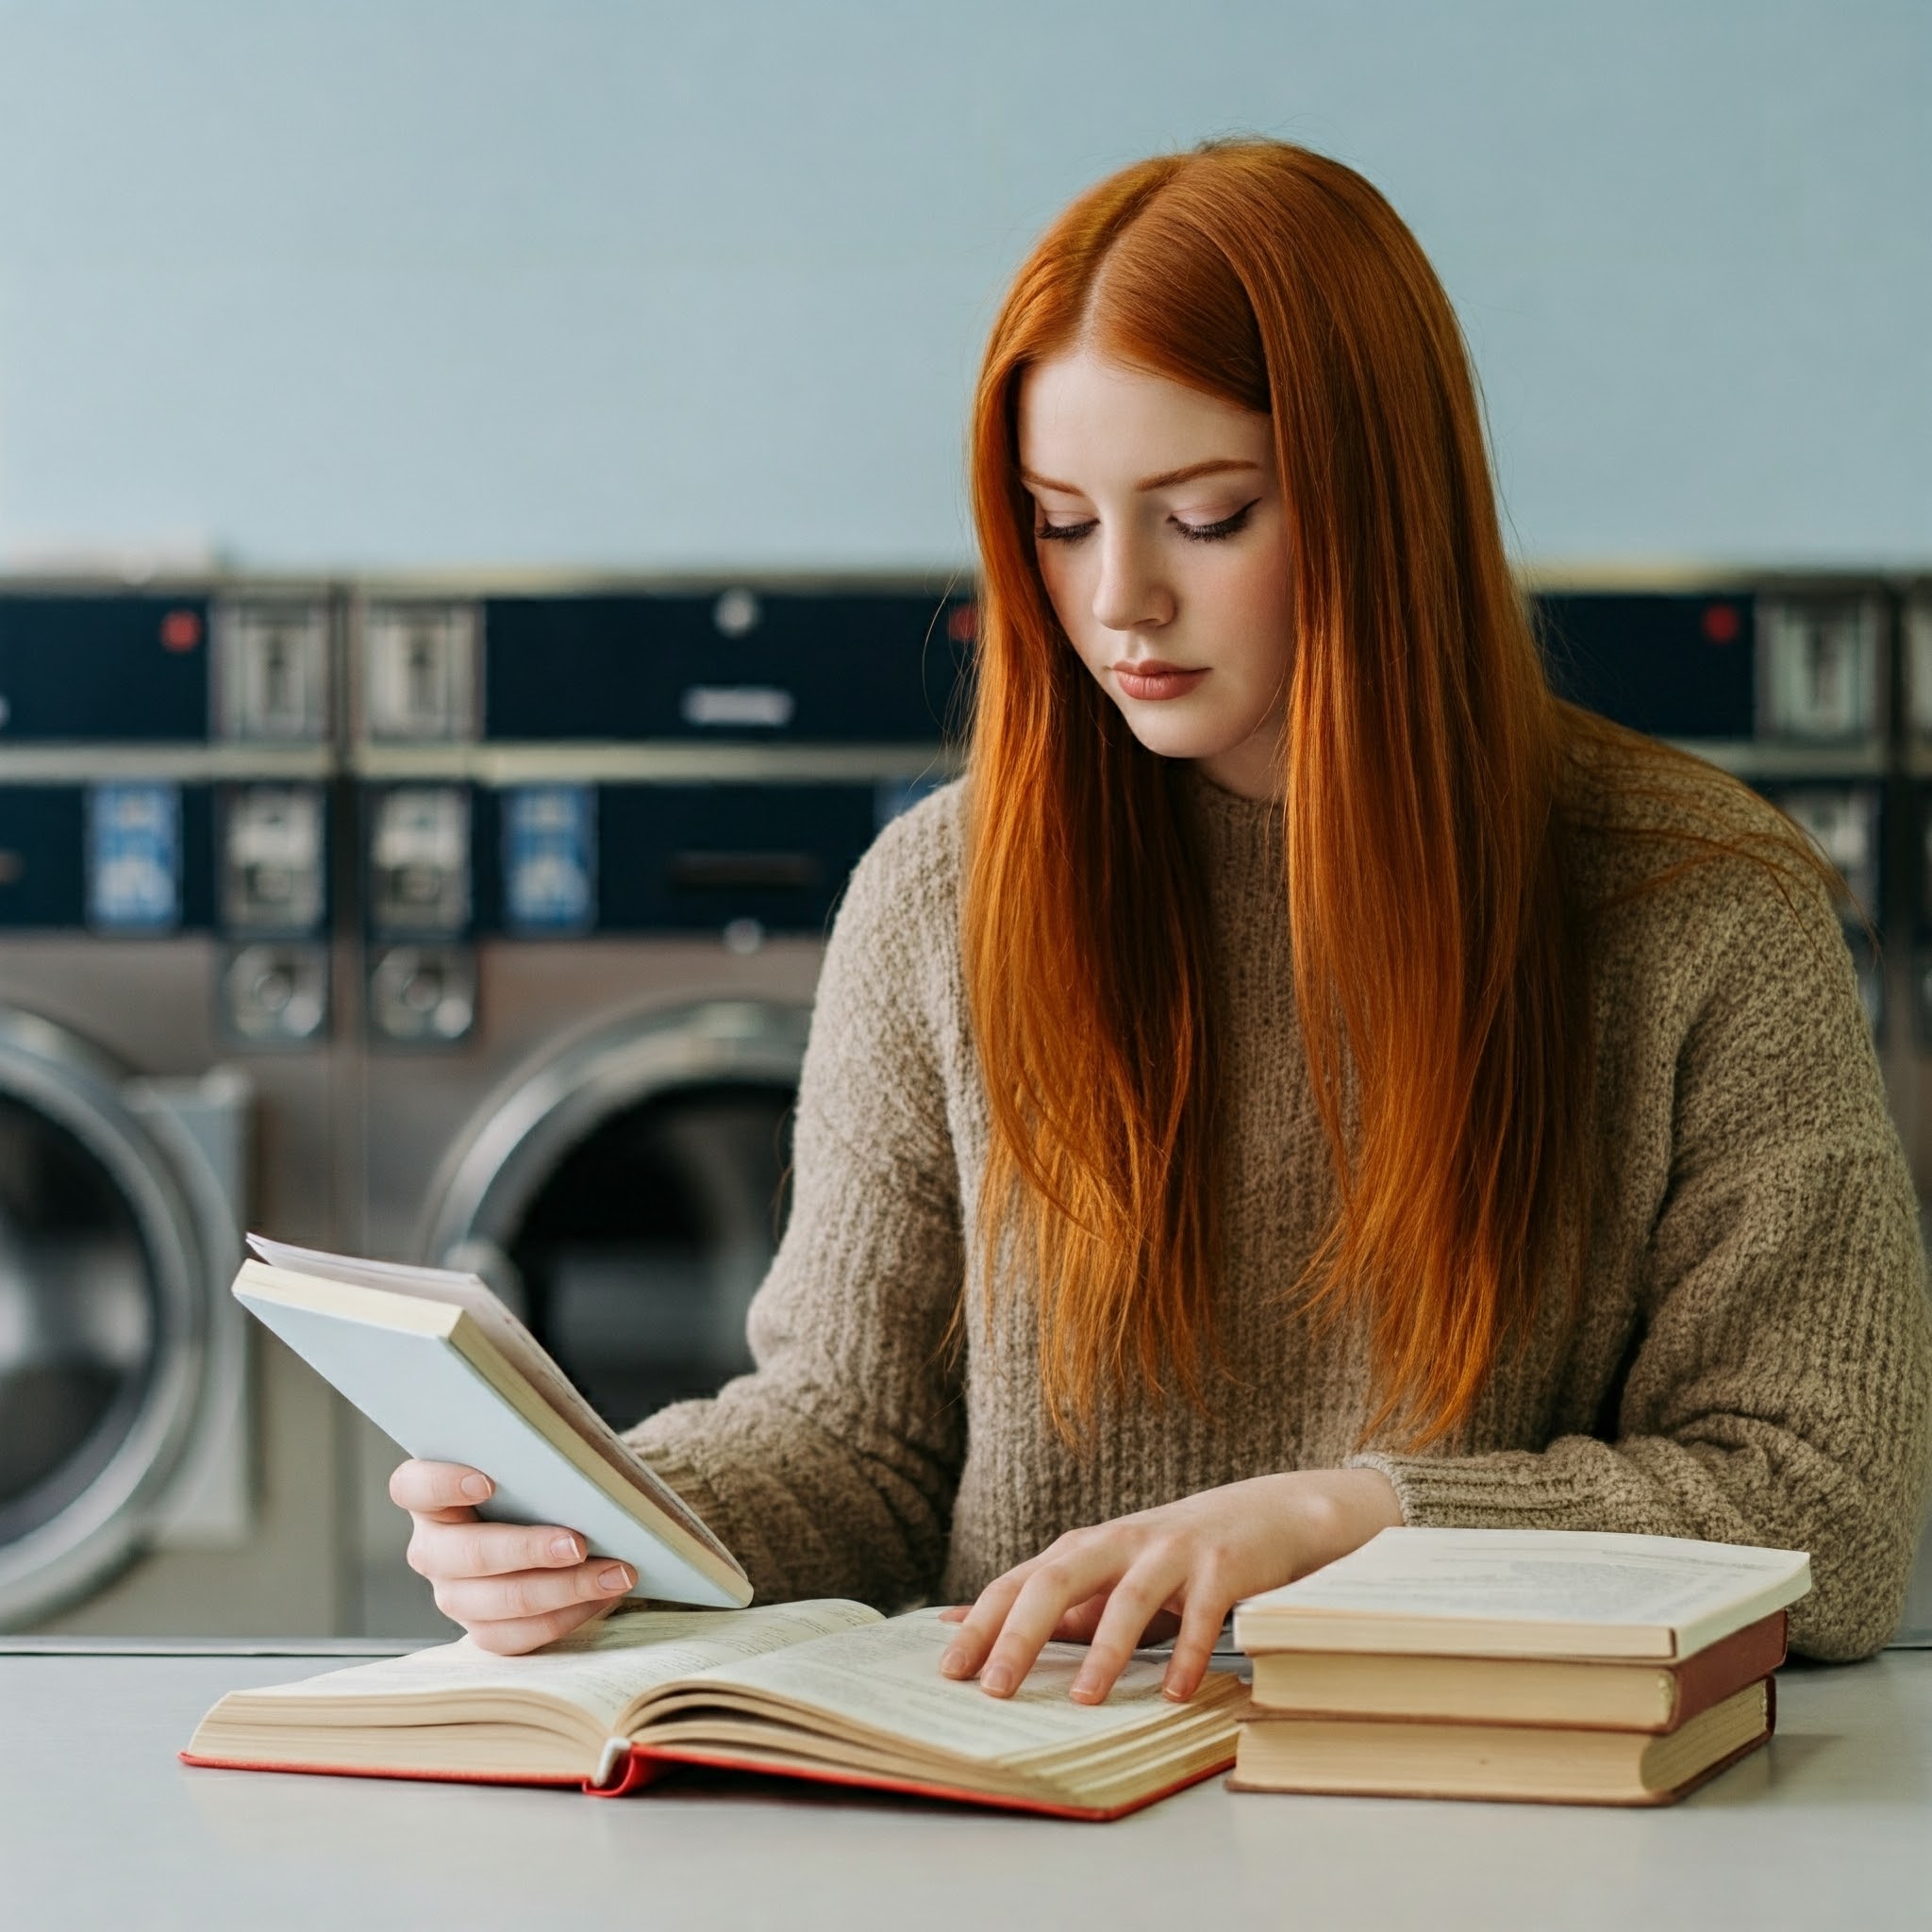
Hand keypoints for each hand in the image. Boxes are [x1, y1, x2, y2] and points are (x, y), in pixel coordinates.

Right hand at [388, 1459, 637, 1654]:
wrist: (549, 1522)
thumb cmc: (537, 1483)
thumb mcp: (531, 1462)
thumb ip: (535, 1458)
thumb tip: (579, 1460)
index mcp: (431, 1498)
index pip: (412, 1487)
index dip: (441, 1485)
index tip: (487, 1482)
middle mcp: (434, 1549)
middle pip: (467, 1555)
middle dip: (528, 1550)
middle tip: (578, 1544)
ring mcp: (454, 1593)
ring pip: (496, 1603)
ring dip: (562, 1590)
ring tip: (614, 1574)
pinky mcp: (482, 1628)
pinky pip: (516, 1636)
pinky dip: (565, 1617)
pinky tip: (603, 1595)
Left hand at [937, 1468, 1401, 1704]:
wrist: (1268, 1514)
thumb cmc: (1175, 1557)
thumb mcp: (1111, 1577)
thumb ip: (1057, 1604)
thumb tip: (975, 1625)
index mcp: (1085, 1548)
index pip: (1018, 1583)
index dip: (981, 1624)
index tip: (947, 1671)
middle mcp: (1120, 1542)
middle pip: (1057, 1580)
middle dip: (1020, 1634)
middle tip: (994, 1688)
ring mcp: (1172, 1552)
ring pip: (1128, 1596)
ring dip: (1105, 1650)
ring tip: (1085, 1701)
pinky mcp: (1222, 1568)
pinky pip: (1202, 1613)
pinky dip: (1188, 1653)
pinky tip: (1175, 1693)